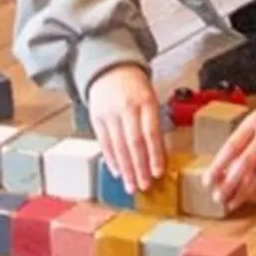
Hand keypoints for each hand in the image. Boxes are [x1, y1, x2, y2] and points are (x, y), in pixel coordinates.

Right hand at [87, 64, 167, 192]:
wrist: (111, 69)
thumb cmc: (136, 88)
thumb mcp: (151, 100)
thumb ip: (154, 124)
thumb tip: (159, 156)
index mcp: (146, 102)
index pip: (151, 133)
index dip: (155, 155)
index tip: (158, 173)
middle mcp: (127, 108)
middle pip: (134, 143)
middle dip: (139, 167)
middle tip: (144, 186)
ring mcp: (110, 113)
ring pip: (118, 146)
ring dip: (125, 169)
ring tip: (131, 186)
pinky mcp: (96, 118)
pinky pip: (104, 143)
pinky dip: (111, 160)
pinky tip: (117, 172)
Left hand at [208, 89, 255, 205]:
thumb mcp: (255, 120)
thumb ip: (242, 141)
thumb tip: (223, 168)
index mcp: (253, 123)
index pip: (232, 147)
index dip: (218, 166)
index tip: (207, 181)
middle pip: (246, 162)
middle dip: (230, 183)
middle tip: (218, 198)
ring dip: (246, 190)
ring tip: (233, 203)